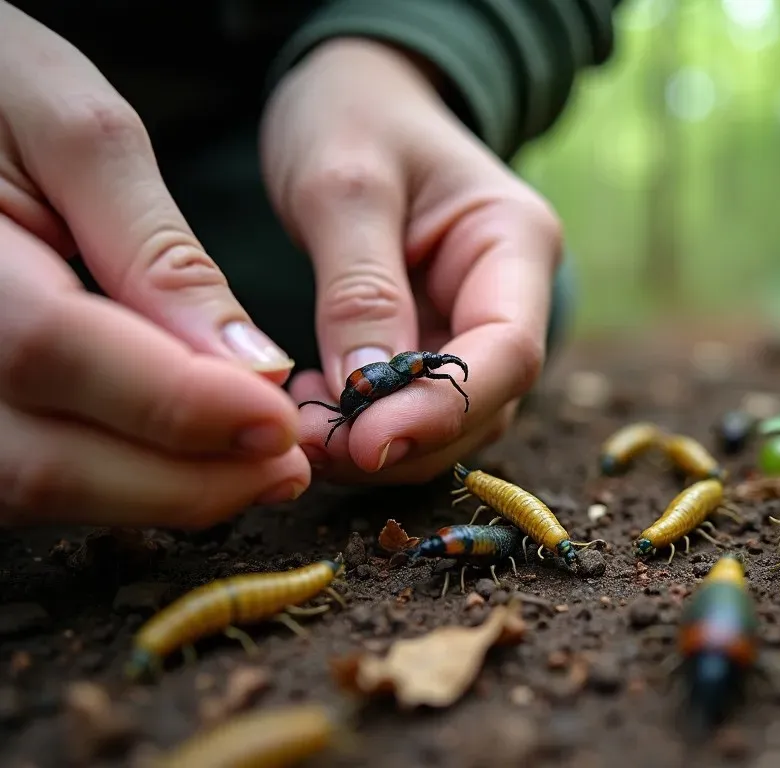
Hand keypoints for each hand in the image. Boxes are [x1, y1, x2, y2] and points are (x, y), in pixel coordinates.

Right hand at [0, 3, 309, 526]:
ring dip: (166, 496)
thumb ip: (158, 249)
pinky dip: (128, 484)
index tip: (282, 419)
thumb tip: (251, 365)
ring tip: (264, 469)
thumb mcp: (75, 132)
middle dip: (189, 480)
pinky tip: (197, 463)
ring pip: (41, 488)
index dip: (178, 402)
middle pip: (47, 460)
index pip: (57, 353)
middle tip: (291, 465)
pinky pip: (37, 477)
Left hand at [261, 39, 561, 482]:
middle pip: (485, 402)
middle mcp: (509, 296)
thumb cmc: (355, 115)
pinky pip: (413, 406)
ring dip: (381, 443)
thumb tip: (364, 394)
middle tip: (312, 447)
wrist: (356, 96)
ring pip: (450, 419)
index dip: (444, 409)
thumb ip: (360, 287)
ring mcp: (473, 325)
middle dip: (404, 437)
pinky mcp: (434, 344)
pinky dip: (366, 426)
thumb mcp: (346, 184)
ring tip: (303, 428)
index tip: (366, 443)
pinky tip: (314, 410)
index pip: (509, 351)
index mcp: (515, 242)